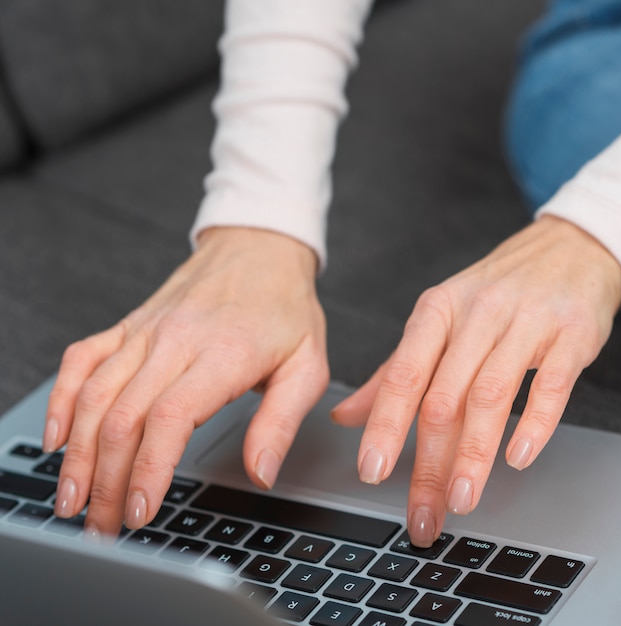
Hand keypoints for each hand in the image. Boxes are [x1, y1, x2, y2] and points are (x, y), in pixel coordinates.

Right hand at [44, 227, 328, 536]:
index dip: (148, 471)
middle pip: (123, 417)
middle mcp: (175, 341)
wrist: (259, 247)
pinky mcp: (130, 323)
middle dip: (106, 481)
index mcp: (222, 354)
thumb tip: (261, 473)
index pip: (171, 419)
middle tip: (103, 525)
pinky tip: (57, 435)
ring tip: (71, 497)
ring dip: (78, 453)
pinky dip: (63, 398)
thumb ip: (282, 421)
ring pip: (95, 395)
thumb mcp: (307, 364)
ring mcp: (146, 330)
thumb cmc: (285, 305)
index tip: (141, 511)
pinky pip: (83, 359)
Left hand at [332, 215, 620, 546]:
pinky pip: (549, 385)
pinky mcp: (568, 336)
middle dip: (428, 463)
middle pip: (443, 398)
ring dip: (472, 455)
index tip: (373, 470)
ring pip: (489, 397)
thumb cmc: (492, 292)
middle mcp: (474, 316)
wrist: (563, 250)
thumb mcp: (436, 320)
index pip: (402, 376)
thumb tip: (347, 415)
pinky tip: (516, 458)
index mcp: (435, 312)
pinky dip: (532, 425)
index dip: (384, 426)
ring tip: (460, 500)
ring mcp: (524, 324)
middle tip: (422, 512)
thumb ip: (392, 371)